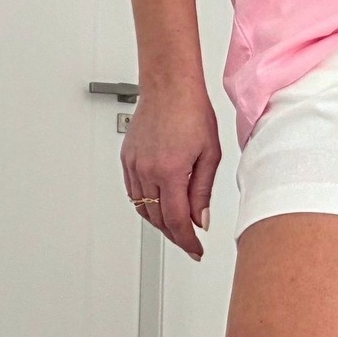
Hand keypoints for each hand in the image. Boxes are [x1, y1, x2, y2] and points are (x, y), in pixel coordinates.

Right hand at [121, 82, 221, 259]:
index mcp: (170, 171)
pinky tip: (157, 204)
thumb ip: (203, 190)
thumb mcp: (210, 153)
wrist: (170, 86)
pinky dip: (145, 204)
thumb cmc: (192, 111)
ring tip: (176, 225)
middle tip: (189, 240)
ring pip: (143, 209)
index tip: (195, 250)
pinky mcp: (127, 158)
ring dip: (159, 221)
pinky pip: (133, 192)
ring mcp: (134, 165)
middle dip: (175, 234)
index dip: (187, 241)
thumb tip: (201, 219)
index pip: (177, 221)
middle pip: (158, 219)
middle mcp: (148, 171)